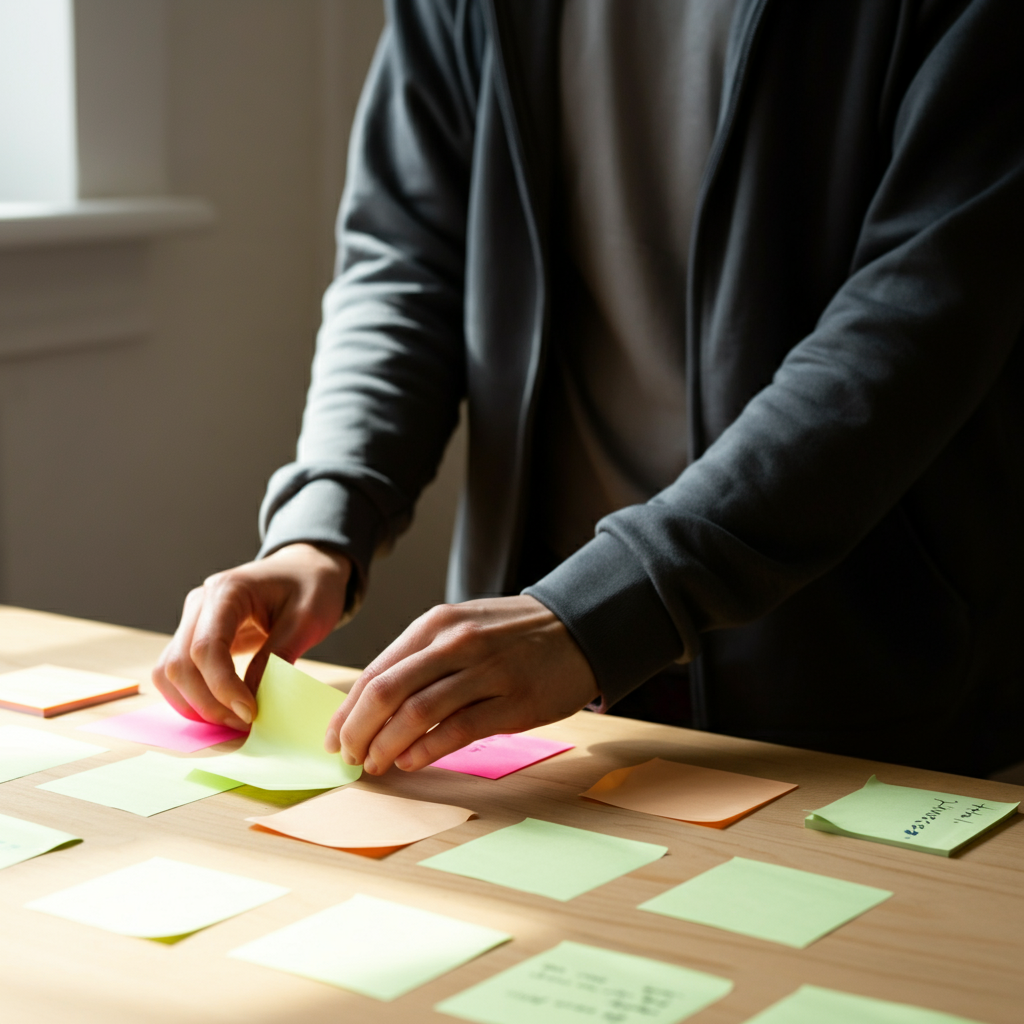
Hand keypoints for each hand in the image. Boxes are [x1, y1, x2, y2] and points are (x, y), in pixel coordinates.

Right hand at [152, 543, 350, 729]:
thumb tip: (250, 701)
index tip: (250, 713)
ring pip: (169, 672)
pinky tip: (222, 710)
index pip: (206, 647)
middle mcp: (200, 603)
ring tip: (234, 722)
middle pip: (179, 664)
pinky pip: (179, 673)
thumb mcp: (306, 620)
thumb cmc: (312, 587)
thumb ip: (276, 656)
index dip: (222, 687)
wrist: (306, 568)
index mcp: (228, 591)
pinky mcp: (196, 636)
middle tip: (245, 724)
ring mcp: (193, 619)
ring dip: (194, 704)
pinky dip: (193, 696)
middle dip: (208, 703)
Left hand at [324, 595, 599, 773]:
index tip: (333, 737)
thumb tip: (371, 706)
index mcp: (436, 625)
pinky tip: (412, 762)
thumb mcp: (461, 629)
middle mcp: (456, 644)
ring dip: (386, 746)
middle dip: (358, 731)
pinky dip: (426, 750)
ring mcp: (486, 671)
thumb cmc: (512, 635)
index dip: (347, 710)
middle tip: (349, 756)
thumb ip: (420, 659)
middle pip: (386, 692)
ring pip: (416, 713)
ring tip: (376, 764)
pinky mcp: (514, 701)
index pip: (375, 671)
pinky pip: (457, 730)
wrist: (579, 626)